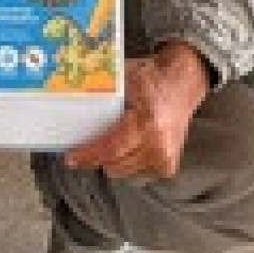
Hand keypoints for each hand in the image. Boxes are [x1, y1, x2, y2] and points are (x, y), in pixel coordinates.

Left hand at [64, 42, 211, 180]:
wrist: (183, 83)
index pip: (111, 147)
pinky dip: (126, 163)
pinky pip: (137, 173)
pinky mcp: (168, 166)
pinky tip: (124, 149)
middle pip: (115, 163)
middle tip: (82, 151)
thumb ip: (103, 95)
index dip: (89, 155)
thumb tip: (72, 102)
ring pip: (124, 171)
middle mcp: (158, 144)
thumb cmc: (153, 79)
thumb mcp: (125, 81)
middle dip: (96, 159)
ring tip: (105, 146)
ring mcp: (165, 158)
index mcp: (147, 123)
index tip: (70, 159)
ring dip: (111, 162)